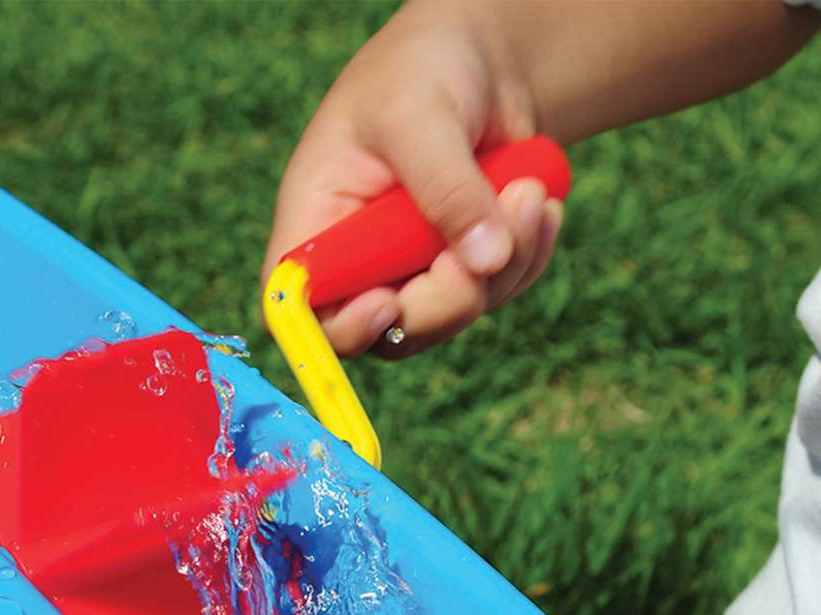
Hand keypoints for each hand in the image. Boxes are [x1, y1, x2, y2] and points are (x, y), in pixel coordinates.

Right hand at [261, 0, 562, 360]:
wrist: (480, 60)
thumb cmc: (421, 67)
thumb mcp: (418, 113)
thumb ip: (445, 187)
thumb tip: (486, 262)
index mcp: (317, 224)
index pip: (299, 308)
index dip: (338, 326)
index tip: (389, 302)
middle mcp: (358, 263)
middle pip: (390, 332)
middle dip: (451, 295)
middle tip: (499, 234)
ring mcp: (411, 274)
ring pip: (453, 317)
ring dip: (505, 267)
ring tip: (528, 192)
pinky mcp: (461, 272)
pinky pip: (496, 294)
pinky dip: (527, 257)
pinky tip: (536, 204)